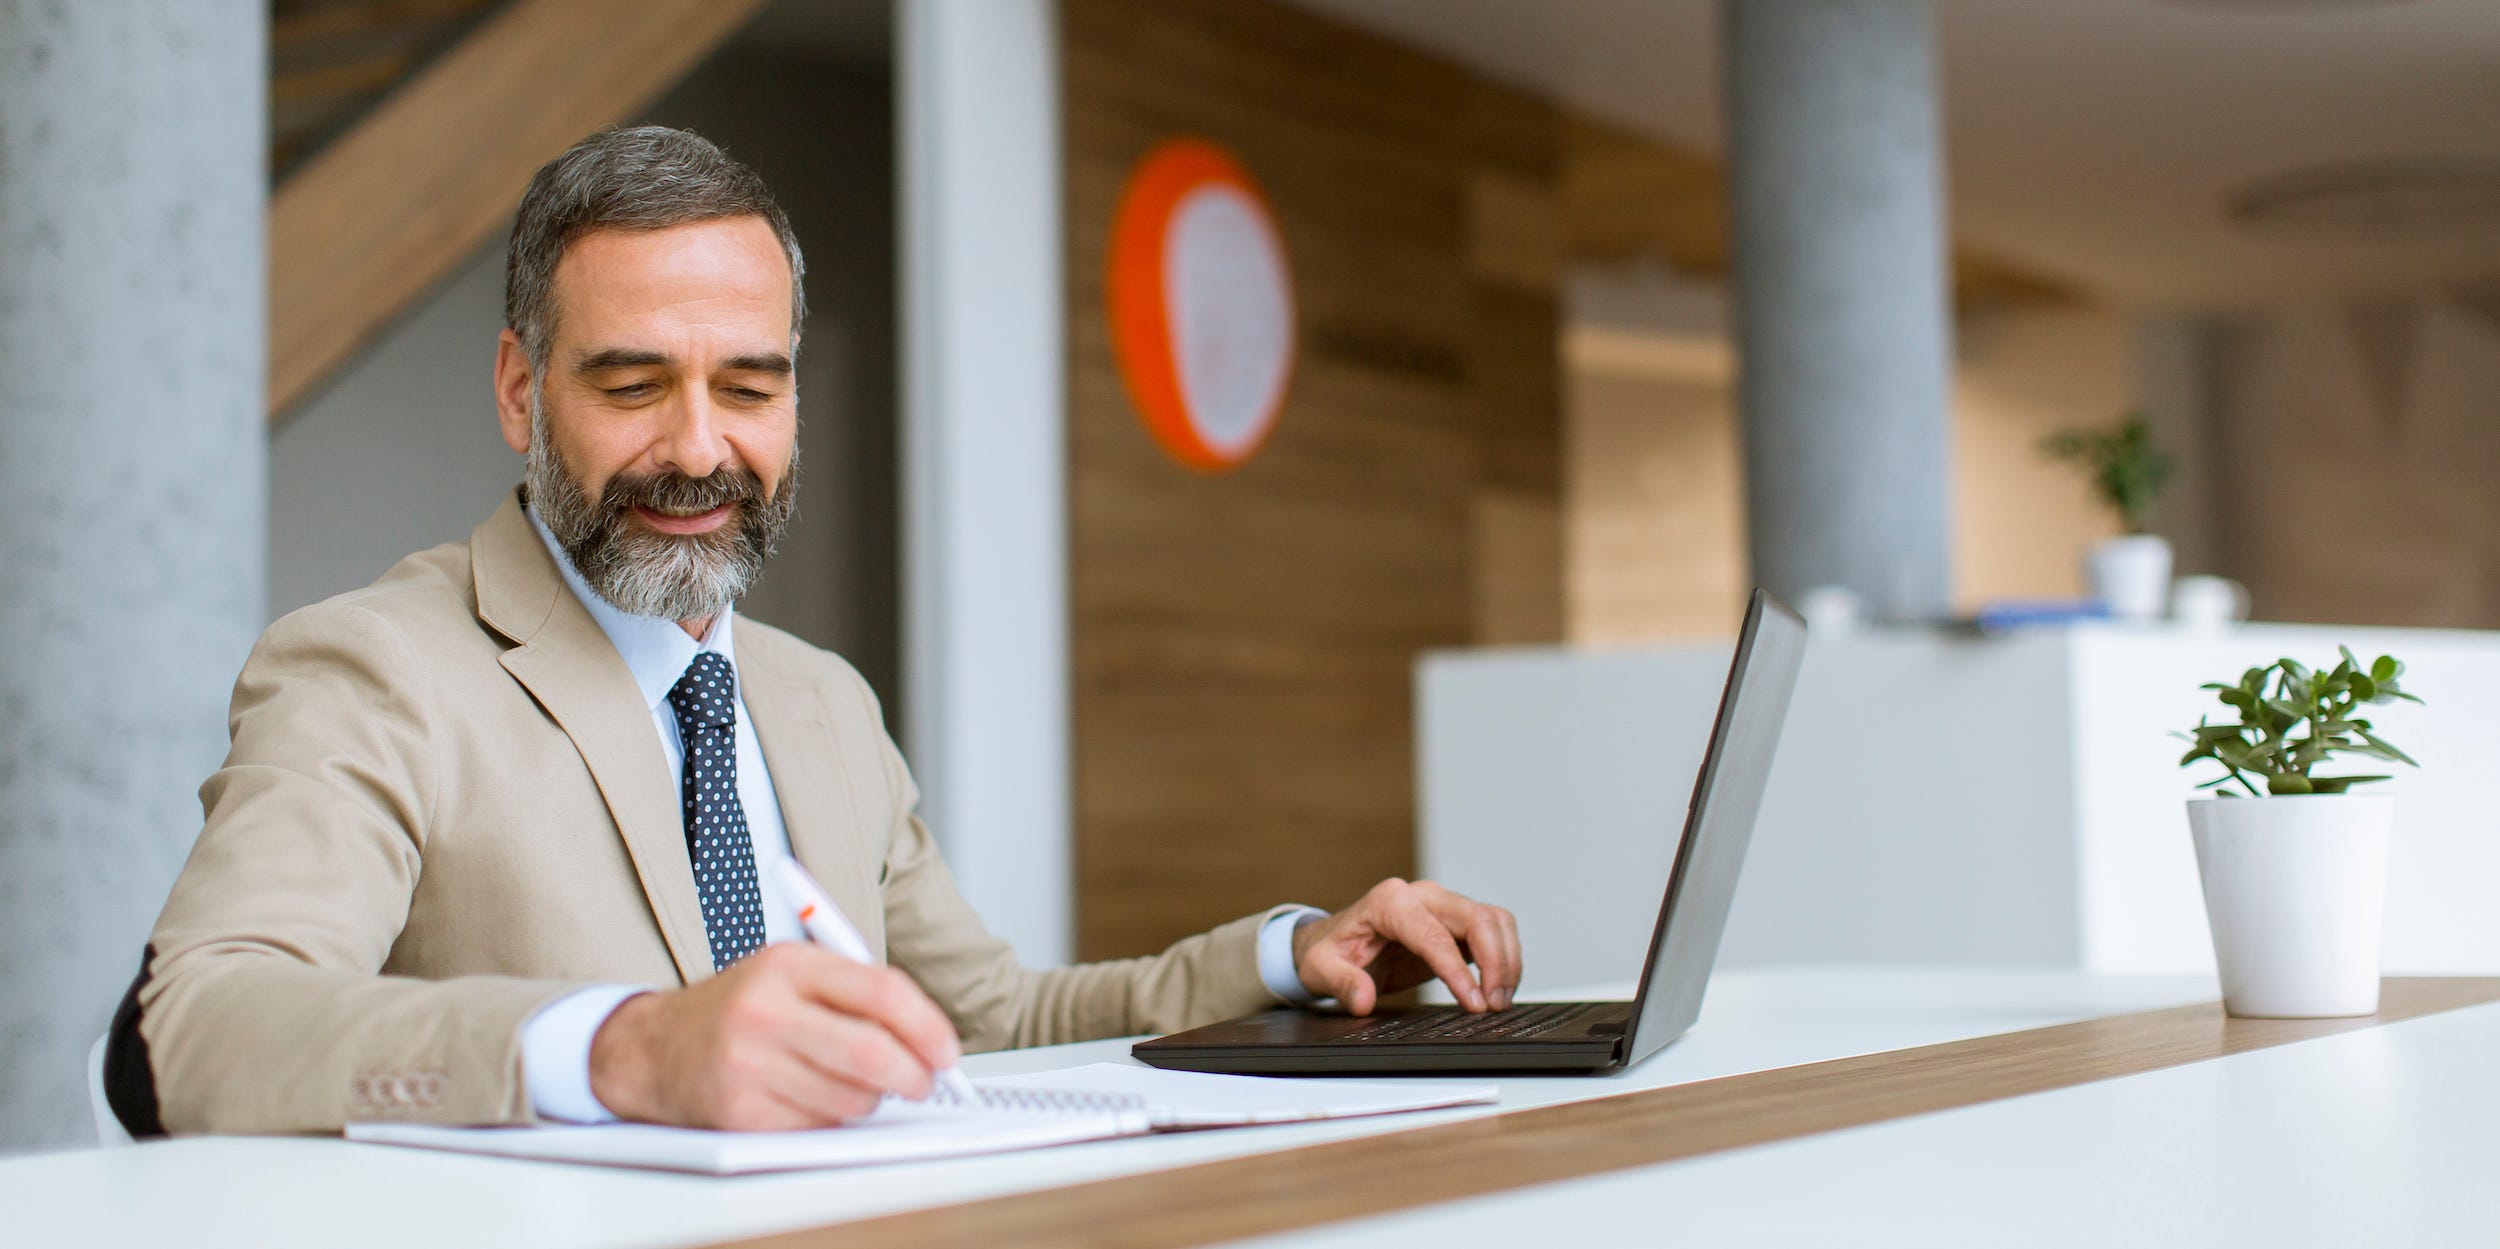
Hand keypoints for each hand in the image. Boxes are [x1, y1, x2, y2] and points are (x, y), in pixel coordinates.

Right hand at [586, 942, 962, 1129]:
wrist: (653, 1048)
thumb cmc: (741, 1008)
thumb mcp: (791, 972)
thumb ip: (859, 991)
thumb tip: (931, 1038)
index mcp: (788, 965)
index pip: (880, 992)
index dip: (927, 1026)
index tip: (947, 1050)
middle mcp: (765, 1012)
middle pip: (872, 1054)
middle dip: (915, 1075)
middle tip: (925, 1081)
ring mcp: (748, 1065)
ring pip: (852, 1099)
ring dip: (870, 1099)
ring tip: (849, 1082)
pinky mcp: (740, 1114)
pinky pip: (819, 1127)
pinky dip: (831, 1119)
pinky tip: (809, 1097)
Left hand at [1291, 878, 1520, 1014]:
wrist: (1334, 942)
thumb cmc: (1329, 951)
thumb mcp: (1321, 969)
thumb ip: (1342, 982)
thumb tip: (1363, 999)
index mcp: (1390, 902)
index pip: (1435, 936)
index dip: (1459, 972)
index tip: (1473, 1003)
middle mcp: (1422, 896)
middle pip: (1478, 919)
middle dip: (1496, 963)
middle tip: (1493, 1005)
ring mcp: (1442, 906)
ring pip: (1494, 921)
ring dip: (1506, 960)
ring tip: (1499, 1001)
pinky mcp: (1455, 923)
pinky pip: (1493, 930)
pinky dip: (1505, 957)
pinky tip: (1498, 988)